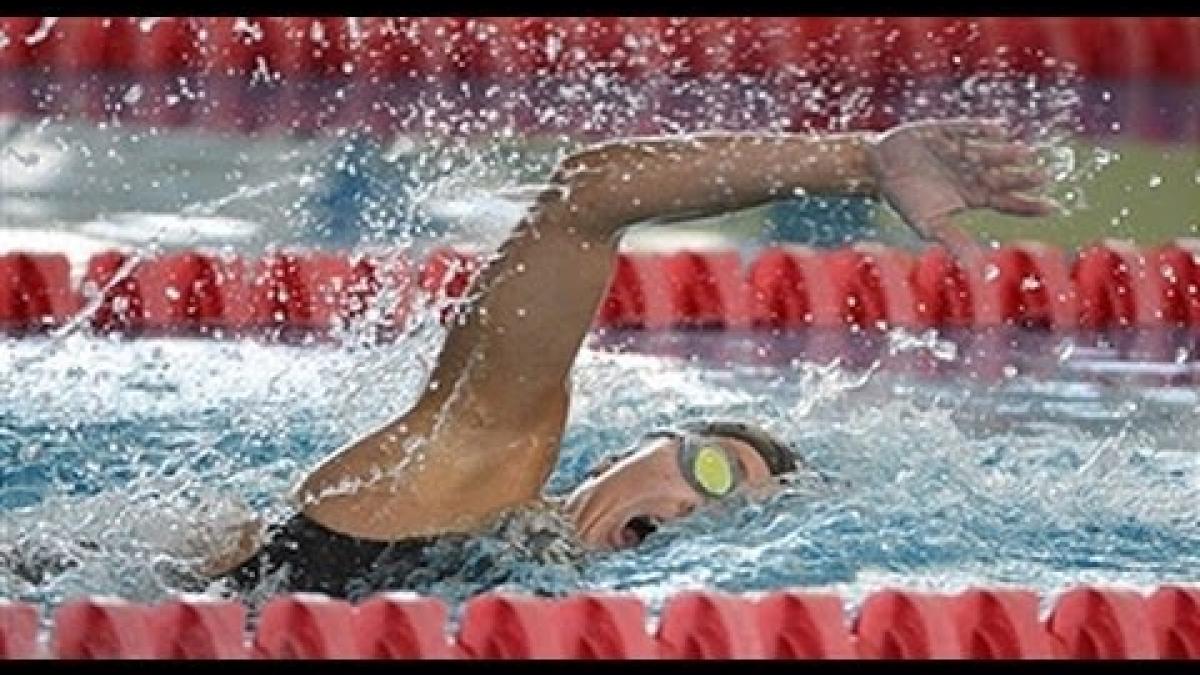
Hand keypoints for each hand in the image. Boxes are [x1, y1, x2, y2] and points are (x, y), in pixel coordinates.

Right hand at [865, 119, 1057, 262]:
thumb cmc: (905, 198)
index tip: (1054, 208)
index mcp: (974, 195)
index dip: (1030, 205)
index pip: (1008, 202)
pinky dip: (981, 129)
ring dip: (1006, 154)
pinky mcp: (947, 131)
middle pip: (1004, 176)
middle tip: (1042, 177)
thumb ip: (953, 241)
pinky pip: (968, 129)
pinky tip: (998, 130)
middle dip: (1022, 177)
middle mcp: (975, 172)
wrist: (878, 167)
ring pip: (990, 153)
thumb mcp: (928, 225)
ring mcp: (963, 151)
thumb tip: (979, 267)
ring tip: (1022, 153)